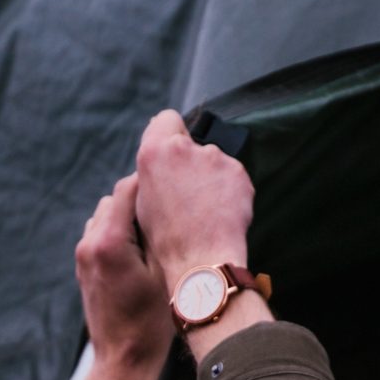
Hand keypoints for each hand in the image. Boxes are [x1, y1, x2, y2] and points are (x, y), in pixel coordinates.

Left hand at [54, 175, 173, 379]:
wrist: (123, 364)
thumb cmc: (153, 325)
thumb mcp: (166, 273)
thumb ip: (160, 231)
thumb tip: (164, 198)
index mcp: (109, 241)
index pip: (128, 188)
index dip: (154, 183)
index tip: (176, 186)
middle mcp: (89, 244)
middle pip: (116, 198)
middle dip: (142, 200)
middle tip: (171, 211)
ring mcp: (83, 256)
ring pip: (107, 215)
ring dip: (130, 217)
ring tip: (158, 234)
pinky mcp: (84, 268)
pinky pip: (101, 234)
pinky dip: (120, 233)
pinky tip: (143, 251)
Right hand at [131, 109, 253, 292]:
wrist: (200, 259)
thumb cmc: (167, 239)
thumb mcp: (142, 203)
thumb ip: (152, 173)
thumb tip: (160, 161)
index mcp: (154, 153)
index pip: (165, 119)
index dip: (168, 134)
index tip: (171, 154)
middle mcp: (184, 148)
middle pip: (191, 143)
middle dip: (190, 162)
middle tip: (187, 195)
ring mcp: (214, 158)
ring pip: (213, 160)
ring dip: (210, 177)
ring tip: (204, 210)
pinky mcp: (237, 171)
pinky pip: (232, 175)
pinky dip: (228, 190)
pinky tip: (221, 212)